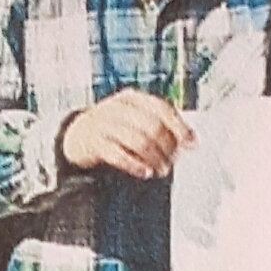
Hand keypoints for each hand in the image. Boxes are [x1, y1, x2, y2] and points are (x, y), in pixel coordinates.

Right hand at [61, 90, 193, 179]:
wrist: (79, 135)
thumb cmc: (116, 129)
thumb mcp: (136, 119)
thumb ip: (162, 125)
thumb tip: (191, 140)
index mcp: (133, 98)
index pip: (162, 108)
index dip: (179, 127)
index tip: (191, 143)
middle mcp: (118, 107)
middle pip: (151, 126)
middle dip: (166, 147)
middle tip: (171, 162)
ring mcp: (104, 123)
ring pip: (137, 140)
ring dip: (153, 158)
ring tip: (160, 170)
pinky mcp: (94, 142)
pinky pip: (118, 154)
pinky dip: (135, 165)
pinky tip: (144, 172)